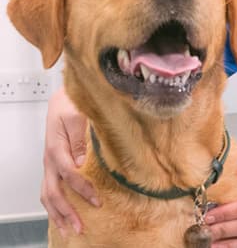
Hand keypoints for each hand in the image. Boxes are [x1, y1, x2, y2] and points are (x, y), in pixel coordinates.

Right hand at [41, 86, 96, 235]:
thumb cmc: (71, 104)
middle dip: (66, 212)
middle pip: (54, 192)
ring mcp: (50, 164)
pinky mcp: (53, 164)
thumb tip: (80, 162)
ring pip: (48, 194)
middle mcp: (50, 159)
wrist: (62, 98)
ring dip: (58, 214)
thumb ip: (80, 139)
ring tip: (69, 230)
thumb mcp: (78, 116)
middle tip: (80, 227)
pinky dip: (54, 206)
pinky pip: (50, 189)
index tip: (96, 201)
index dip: (82, 189)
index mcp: (56, 147)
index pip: (69, 174)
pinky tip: (62, 215)